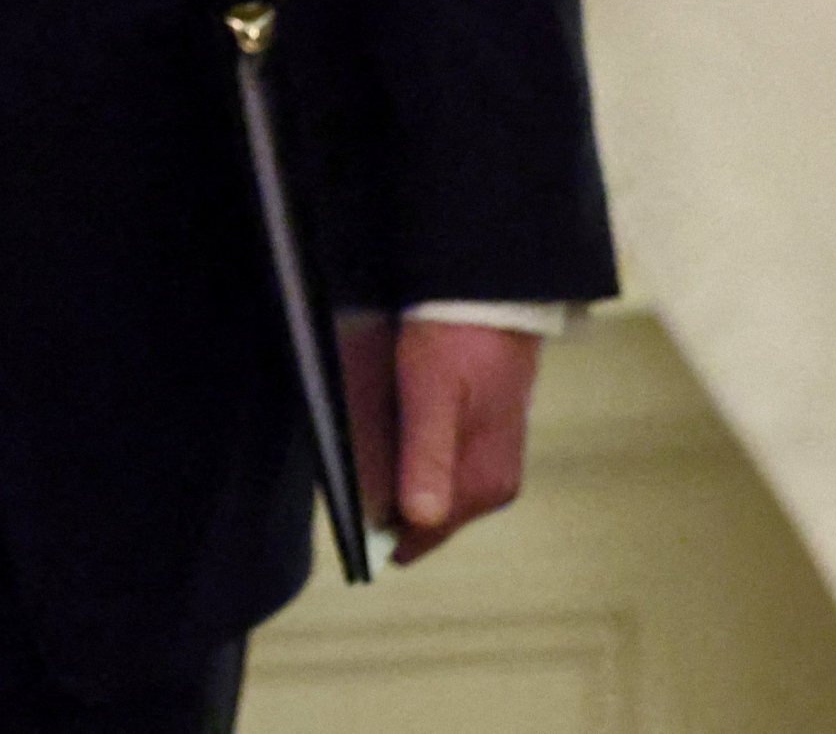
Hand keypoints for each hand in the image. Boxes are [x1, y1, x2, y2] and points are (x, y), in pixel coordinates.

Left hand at [342, 316, 539, 565]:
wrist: (492, 297)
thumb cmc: (460, 341)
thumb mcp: (433, 394)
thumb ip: (428, 456)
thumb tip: (421, 518)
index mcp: (484, 484)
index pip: (419, 537)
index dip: (377, 526)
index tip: (343, 502)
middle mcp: (490, 485)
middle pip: (419, 515)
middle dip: (382, 496)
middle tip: (351, 457)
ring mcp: (486, 463)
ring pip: (423, 489)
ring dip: (392, 473)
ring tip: (369, 433)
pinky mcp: (478, 440)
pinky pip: (431, 463)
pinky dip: (405, 453)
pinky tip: (390, 423)